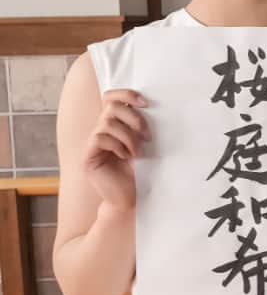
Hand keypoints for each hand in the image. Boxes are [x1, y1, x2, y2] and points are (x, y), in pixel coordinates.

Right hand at [82, 89, 147, 211]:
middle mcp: (100, 131)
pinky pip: (100, 138)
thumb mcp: (145, 145)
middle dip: (133, 117)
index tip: (146, 103)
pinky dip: (117, 145)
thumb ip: (141, 126)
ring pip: (107, 122)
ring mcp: (92, 144)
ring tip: (138, 152)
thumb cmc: (141, 173)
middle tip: (147, 135)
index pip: (111, 98)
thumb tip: (150, 104)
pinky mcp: (88, 157)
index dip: (126, 94)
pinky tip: (126, 157)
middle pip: (111, 105)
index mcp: (114, 126)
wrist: (132, 199)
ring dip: (129, 136)